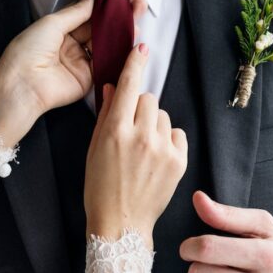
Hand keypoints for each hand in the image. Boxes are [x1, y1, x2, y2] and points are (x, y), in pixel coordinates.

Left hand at [0, 0, 146, 146]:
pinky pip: (107, 62)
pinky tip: (132, 36)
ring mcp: (81, 62)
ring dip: (122, 29)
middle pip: (100, 27)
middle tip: (137, 0)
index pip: (87, 14)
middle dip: (118, 14)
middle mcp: (71, 45)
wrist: (22, 84)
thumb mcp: (52, 23)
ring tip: (138, 14)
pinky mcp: (88, 78)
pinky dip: (120, 51)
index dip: (105, 4)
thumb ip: (77, 11)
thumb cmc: (28, 51)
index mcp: (59, 30)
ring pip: (106, 43)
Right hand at [84, 44, 187, 247]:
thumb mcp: (94, 148)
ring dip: (153, 124)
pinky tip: (155, 156)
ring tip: (142, 148)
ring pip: (163, 115)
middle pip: (149, 98)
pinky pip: (176, 133)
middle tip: (130, 128)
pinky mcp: (178, 161)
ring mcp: (162, 148)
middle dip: (139, 107)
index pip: (130, 84)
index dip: (135, 62)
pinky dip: (167, 139)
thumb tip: (116, 87)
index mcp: (116, 130)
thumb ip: (106, 115)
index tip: (141, 48)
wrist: (120, 224)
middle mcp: (141, 135)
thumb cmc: (100, 188)